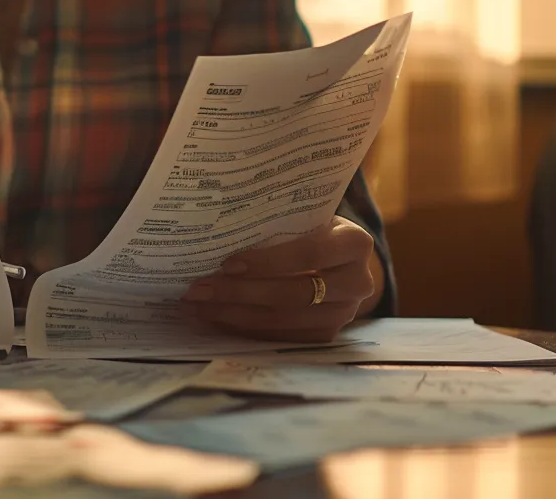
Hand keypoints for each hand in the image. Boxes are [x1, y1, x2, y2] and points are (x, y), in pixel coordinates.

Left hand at [179, 216, 376, 342]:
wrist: (340, 259)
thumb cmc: (311, 230)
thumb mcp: (304, 218)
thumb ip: (277, 224)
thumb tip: (215, 230)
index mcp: (354, 243)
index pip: (309, 254)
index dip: (267, 262)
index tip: (227, 264)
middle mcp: (358, 282)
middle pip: (293, 294)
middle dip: (239, 293)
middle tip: (198, 289)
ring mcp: (344, 314)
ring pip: (283, 321)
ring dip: (234, 315)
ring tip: (197, 306)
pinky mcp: (326, 336)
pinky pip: (280, 338)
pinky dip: (243, 329)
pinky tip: (214, 318)